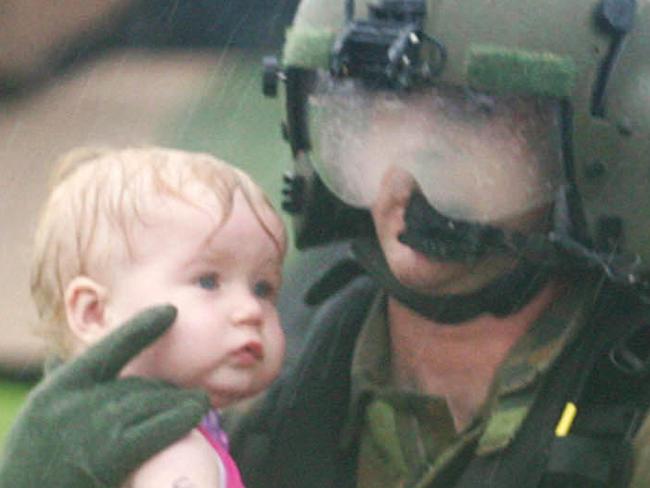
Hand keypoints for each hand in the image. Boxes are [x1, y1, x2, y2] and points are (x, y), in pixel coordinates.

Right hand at [0, 305, 210, 487]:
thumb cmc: (35, 462)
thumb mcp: (39, 418)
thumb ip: (59, 386)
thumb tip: (55, 358)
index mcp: (59, 388)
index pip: (110, 349)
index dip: (142, 328)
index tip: (170, 311)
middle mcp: (76, 402)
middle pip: (140, 384)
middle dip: (165, 392)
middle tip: (185, 397)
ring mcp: (95, 429)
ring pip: (155, 401)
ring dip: (181, 403)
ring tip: (199, 403)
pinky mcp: (113, 456)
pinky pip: (160, 427)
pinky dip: (183, 417)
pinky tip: (198, 411)